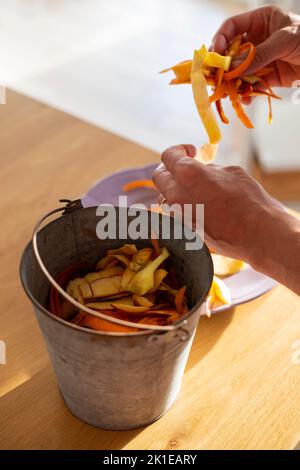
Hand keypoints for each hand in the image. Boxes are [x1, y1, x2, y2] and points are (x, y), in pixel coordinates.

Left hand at [153, 145, 299, 293]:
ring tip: (195, 188)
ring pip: (165, 197)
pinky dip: (182, 206)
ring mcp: (178, 215)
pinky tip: (200, 205)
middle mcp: (177, 195)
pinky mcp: (184, 230)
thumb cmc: (249, 201)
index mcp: (188, 174)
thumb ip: (210, 170)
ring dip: (175, 189)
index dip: (179, 150)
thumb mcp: (231, 173)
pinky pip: (175, 213)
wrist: (257, 234)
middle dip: (170, 168)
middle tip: (186, 167)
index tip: (191, 152)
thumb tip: (203, 171)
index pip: (168, 156)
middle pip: (159, 176)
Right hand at [211, 5, 299, 86]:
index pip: (232, 26)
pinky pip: (249, 85)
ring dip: (231, 83)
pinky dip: (245, 93)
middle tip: (215, 77)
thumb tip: (233, 67)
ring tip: (226, 93)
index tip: (216, 53)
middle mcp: (256, 39)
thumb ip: (259, 54)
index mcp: (260, 21)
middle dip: (222, 65)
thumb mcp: (284, 41)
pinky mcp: (265, 78)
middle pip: (230, 52)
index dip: (220, 38)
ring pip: (237, 71)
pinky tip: (244, 99)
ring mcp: (259, 60)